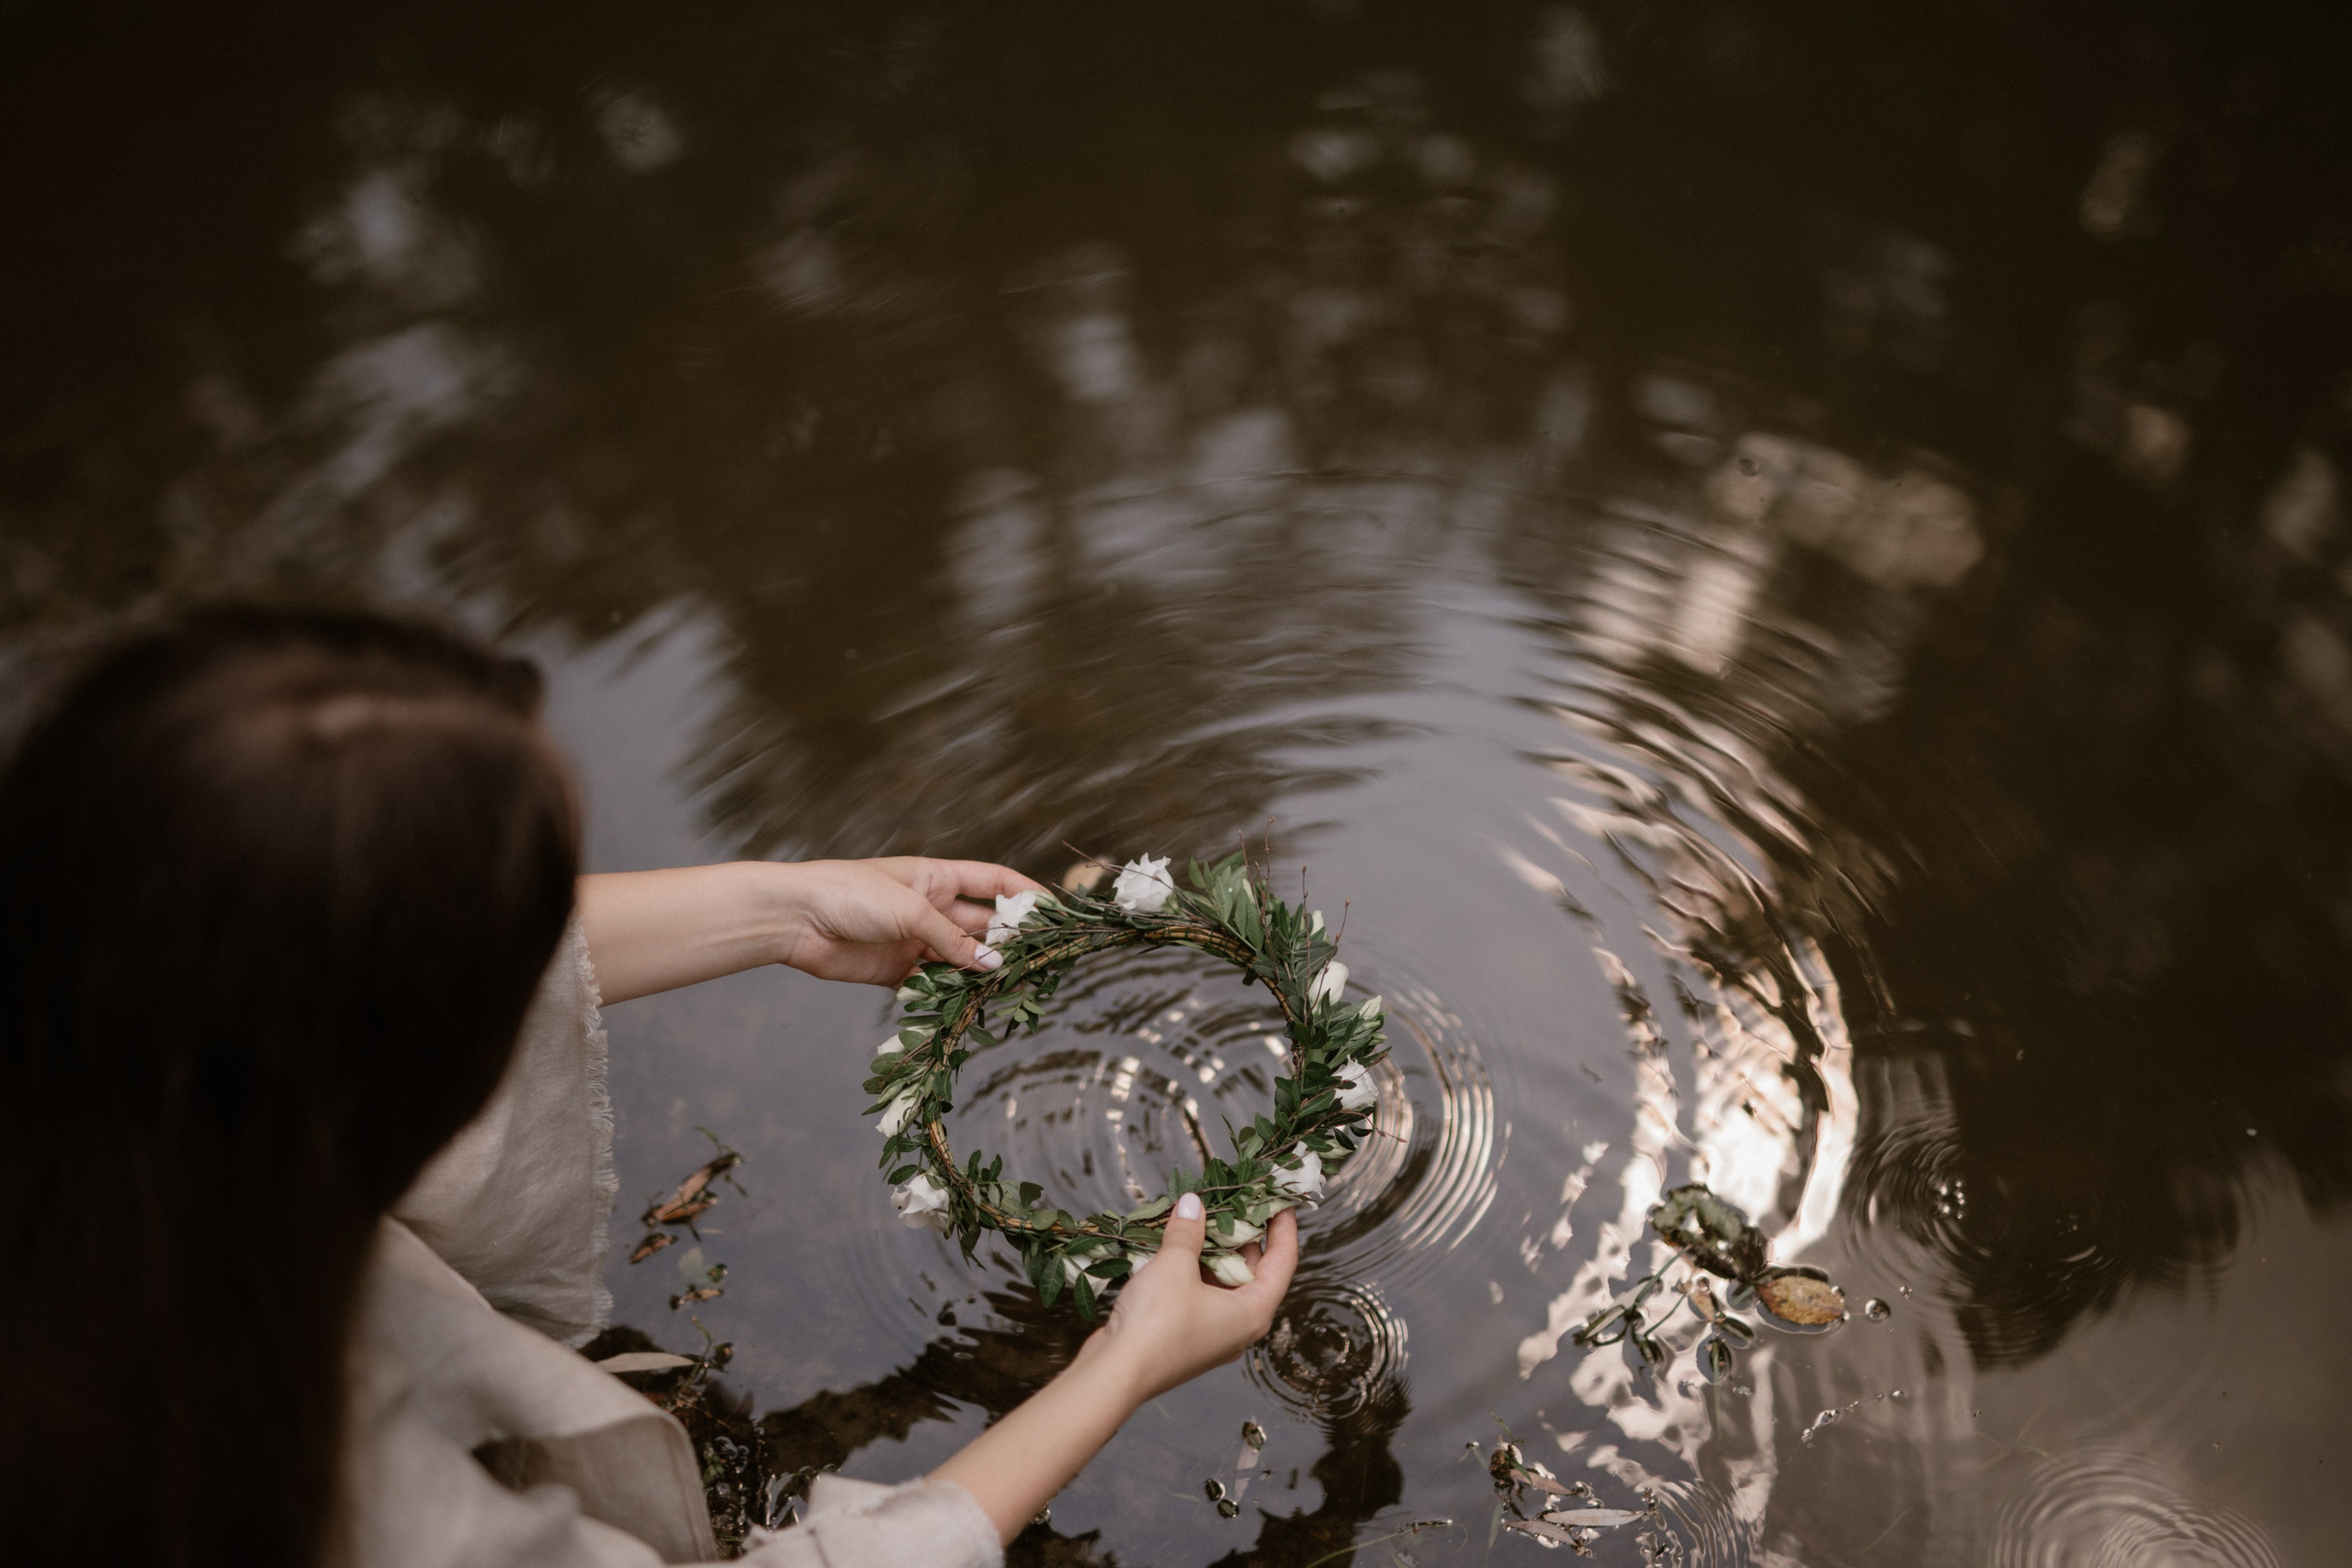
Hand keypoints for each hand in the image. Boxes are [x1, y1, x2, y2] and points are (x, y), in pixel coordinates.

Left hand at [577, 857, 1043, 1003]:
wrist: (795, 919)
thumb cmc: (849, 894)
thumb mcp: (910, 910)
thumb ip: (953, 940)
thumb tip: (993, 964)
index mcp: (936, 876)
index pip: (993, 880)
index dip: (1026, 893)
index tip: (1055, 912)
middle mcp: (929, 906)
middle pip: (982, 923)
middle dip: (1010, 941)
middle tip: (1040, 963)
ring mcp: (914, 939)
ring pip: (961, 958)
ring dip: (982, 973)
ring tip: (1012, 991)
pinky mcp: (895, 970)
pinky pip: (933, 984)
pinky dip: (952, 994)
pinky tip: (971, 1006)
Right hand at [928, 1191, 1298, 1542]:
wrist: (1116, 1373)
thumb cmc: (1157, 1323)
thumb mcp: (1175, 1266)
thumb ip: (1188, 1231)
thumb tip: (1193, 1204)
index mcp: (1253, 1312)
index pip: (1282, 1262)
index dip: (1284, 1227)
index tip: (1281, 1199)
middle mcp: (1238, 1325)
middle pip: (1252, 1270)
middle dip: (1242, 1233)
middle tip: (1234, 1197)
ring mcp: (1211, 1331)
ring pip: (1222, 1280)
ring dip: (1211, 1248)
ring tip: (1201, 1212)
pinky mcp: (1185, 1332)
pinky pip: (1198, 1291)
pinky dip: (1192, 1266)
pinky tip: (1177, 1242)